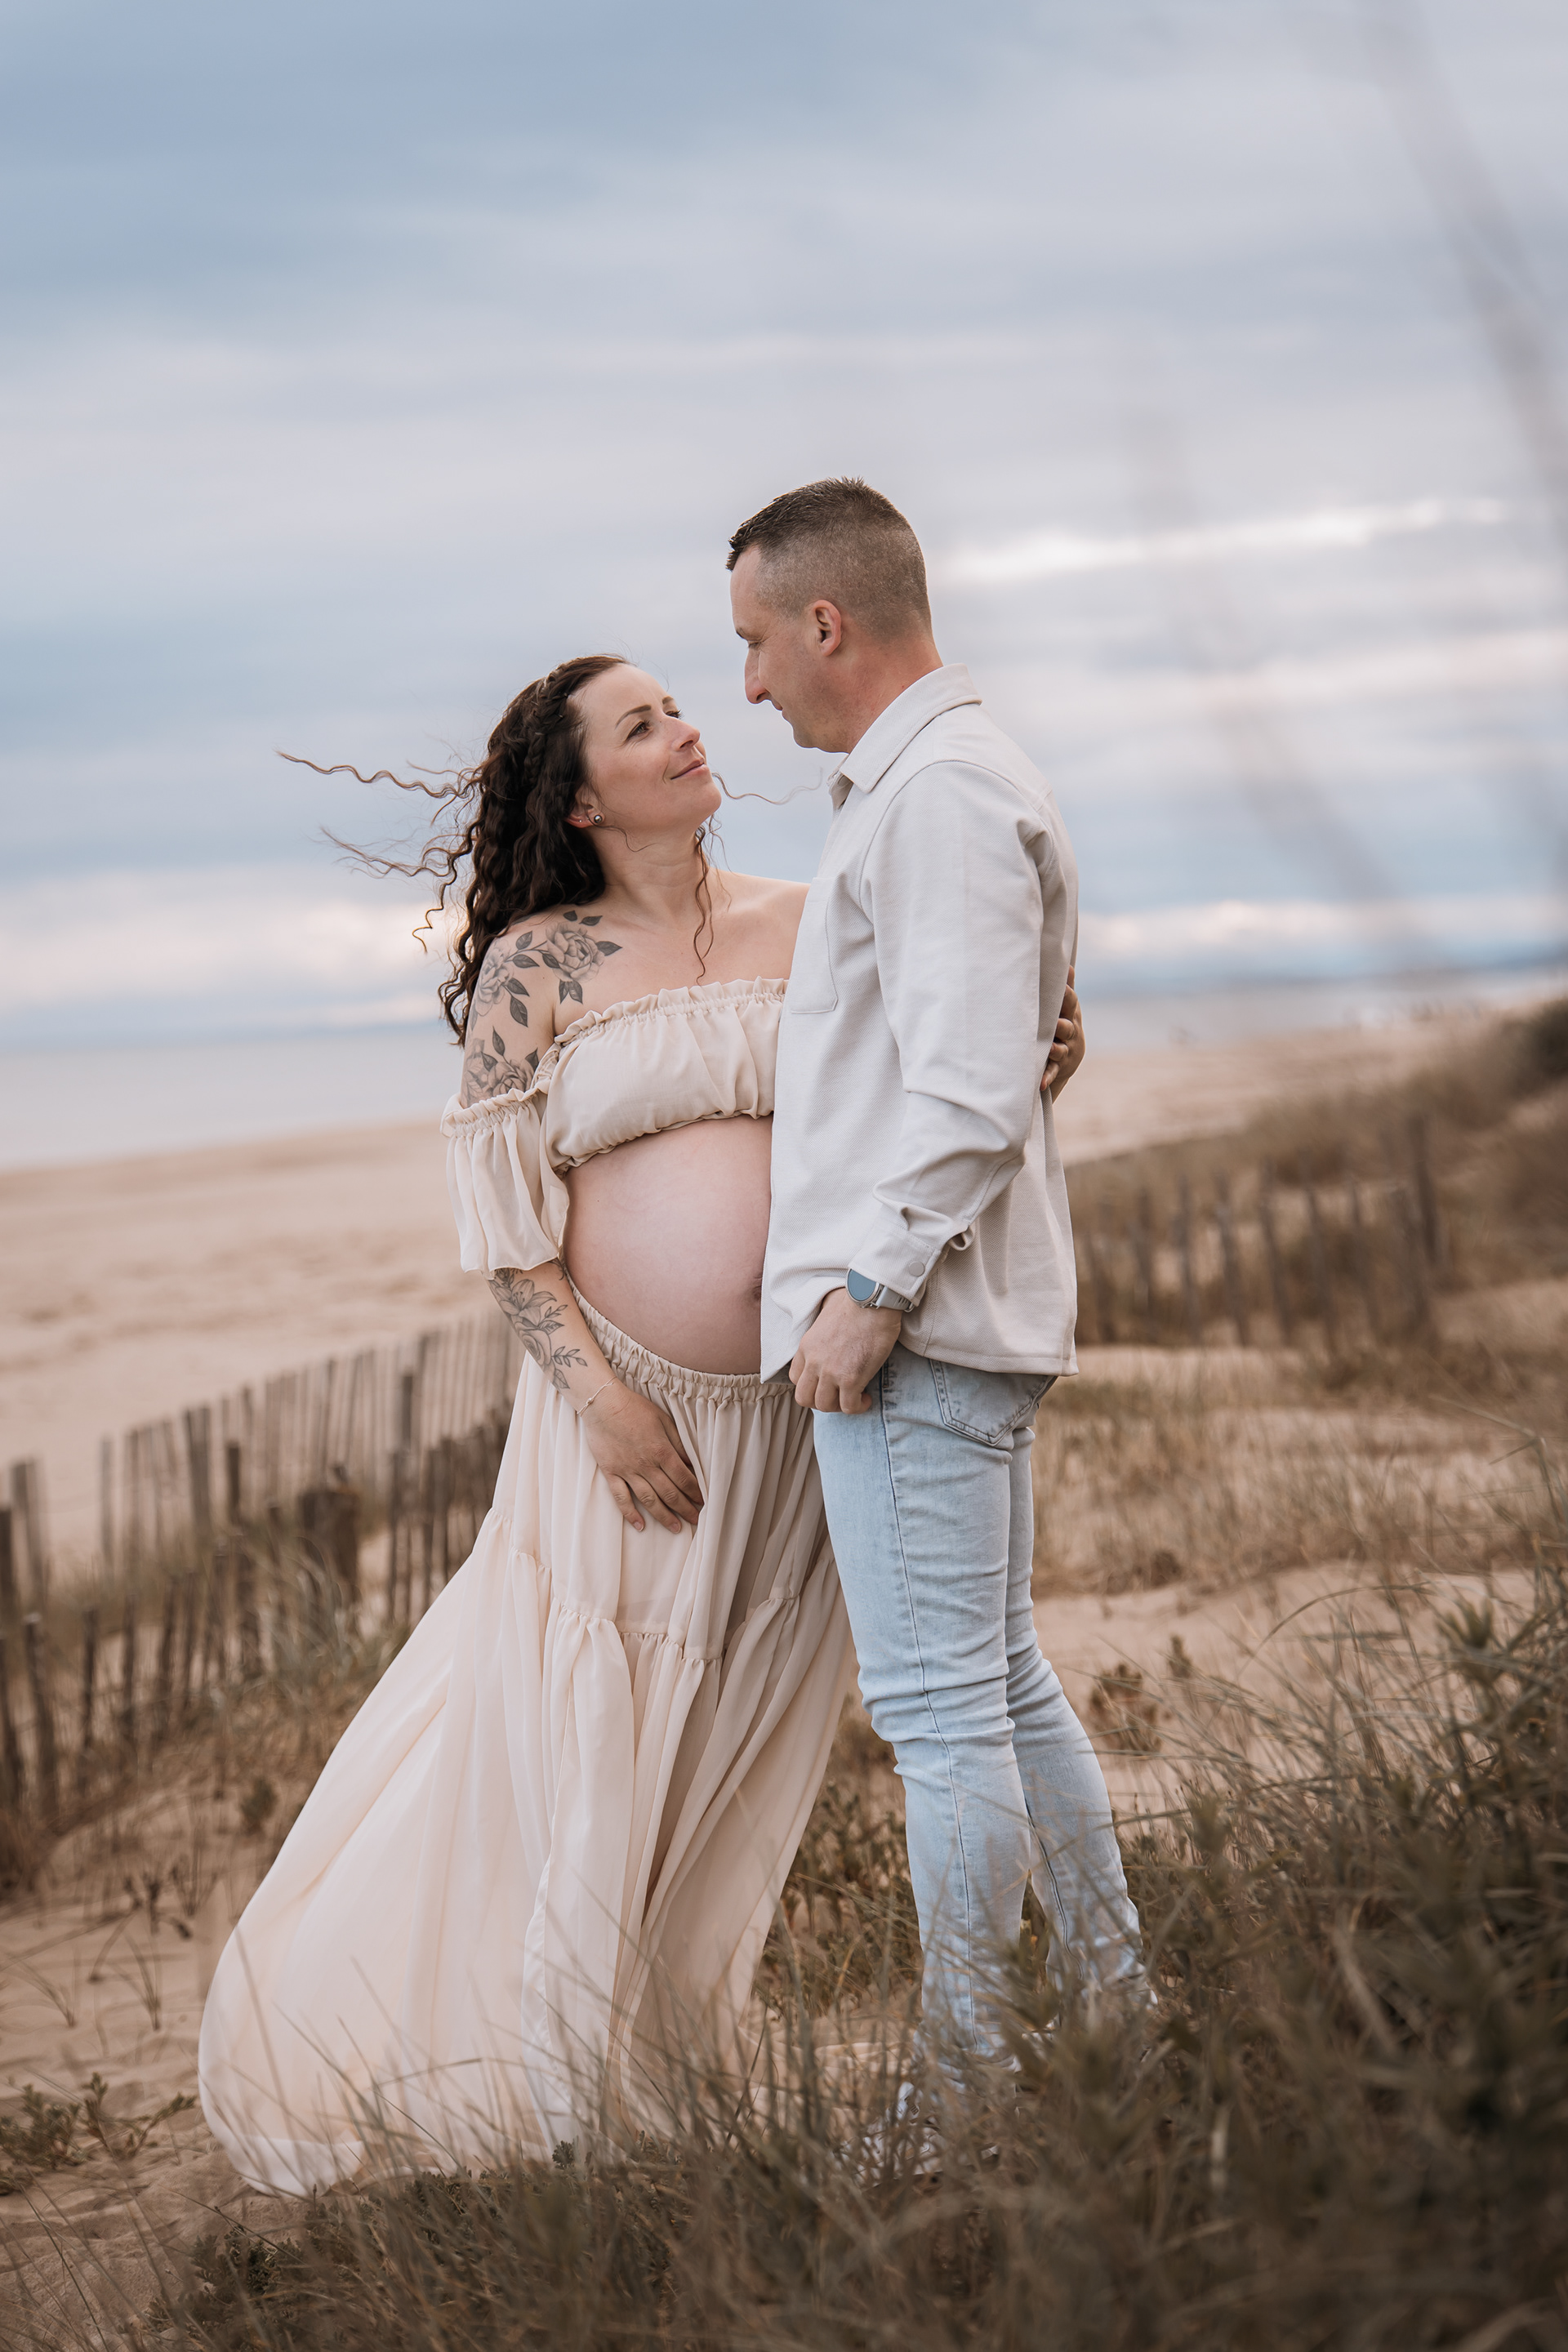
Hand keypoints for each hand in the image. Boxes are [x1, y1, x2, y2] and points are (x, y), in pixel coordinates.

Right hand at [579, 1382, 703, 1532]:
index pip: (684, 1479)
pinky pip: (621, 1497)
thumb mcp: (664, 1421)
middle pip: (670, 1493)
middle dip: (685, 1509)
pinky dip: (630, 1513)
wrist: (603, 1404)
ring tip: (676, 1528)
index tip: (704, 1502)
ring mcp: (627, 1471)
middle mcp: (646, 1465)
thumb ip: (678, 1444)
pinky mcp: (611, 1473)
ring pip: (649, 1499)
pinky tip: (640, 1525)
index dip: (696, 1492)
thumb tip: (692, 1463)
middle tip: (696, 1520)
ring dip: (664, 1516)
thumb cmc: (635, 1409)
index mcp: (662, 1451)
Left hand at [790, 1287, 902, 1414]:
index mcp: (806, 1347)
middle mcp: (814, 1362)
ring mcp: (831, 1372)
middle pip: (804, 1398)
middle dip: (821, 1401)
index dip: (810, 1384)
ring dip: (839, 1406)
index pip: (795, 1378)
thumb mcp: (825, 1312)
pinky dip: (857, 1406)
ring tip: (853, 1397)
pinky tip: (866, 1398)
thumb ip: (822, 1326)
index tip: (825, 1382)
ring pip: (824, 1406)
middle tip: (838, 1395)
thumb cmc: (853, 1301)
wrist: (870, 1299)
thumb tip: (831, 1323)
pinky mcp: (851, 1379)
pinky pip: (848, 1407)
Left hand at [1045, 964, 1084, 1100]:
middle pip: (1067, 1026)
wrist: (1068, 1059)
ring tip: (1049, 1048)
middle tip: (1055, 1022)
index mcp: (1069, 1014)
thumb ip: (1066, 989)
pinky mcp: (1057, 1066)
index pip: (1070, 1003)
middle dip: (1062, 1024)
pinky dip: (1046, 1077)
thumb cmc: (1063, 1024)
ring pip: (1060, 1050)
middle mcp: (1070, 1032)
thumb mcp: (1067, 1008)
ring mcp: (1064, 1050)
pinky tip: (1040, 1083)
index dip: (1066, 995)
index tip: (1061, 987)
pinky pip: (1051, 1072)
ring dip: (1054, 1049)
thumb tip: (1067, 963)